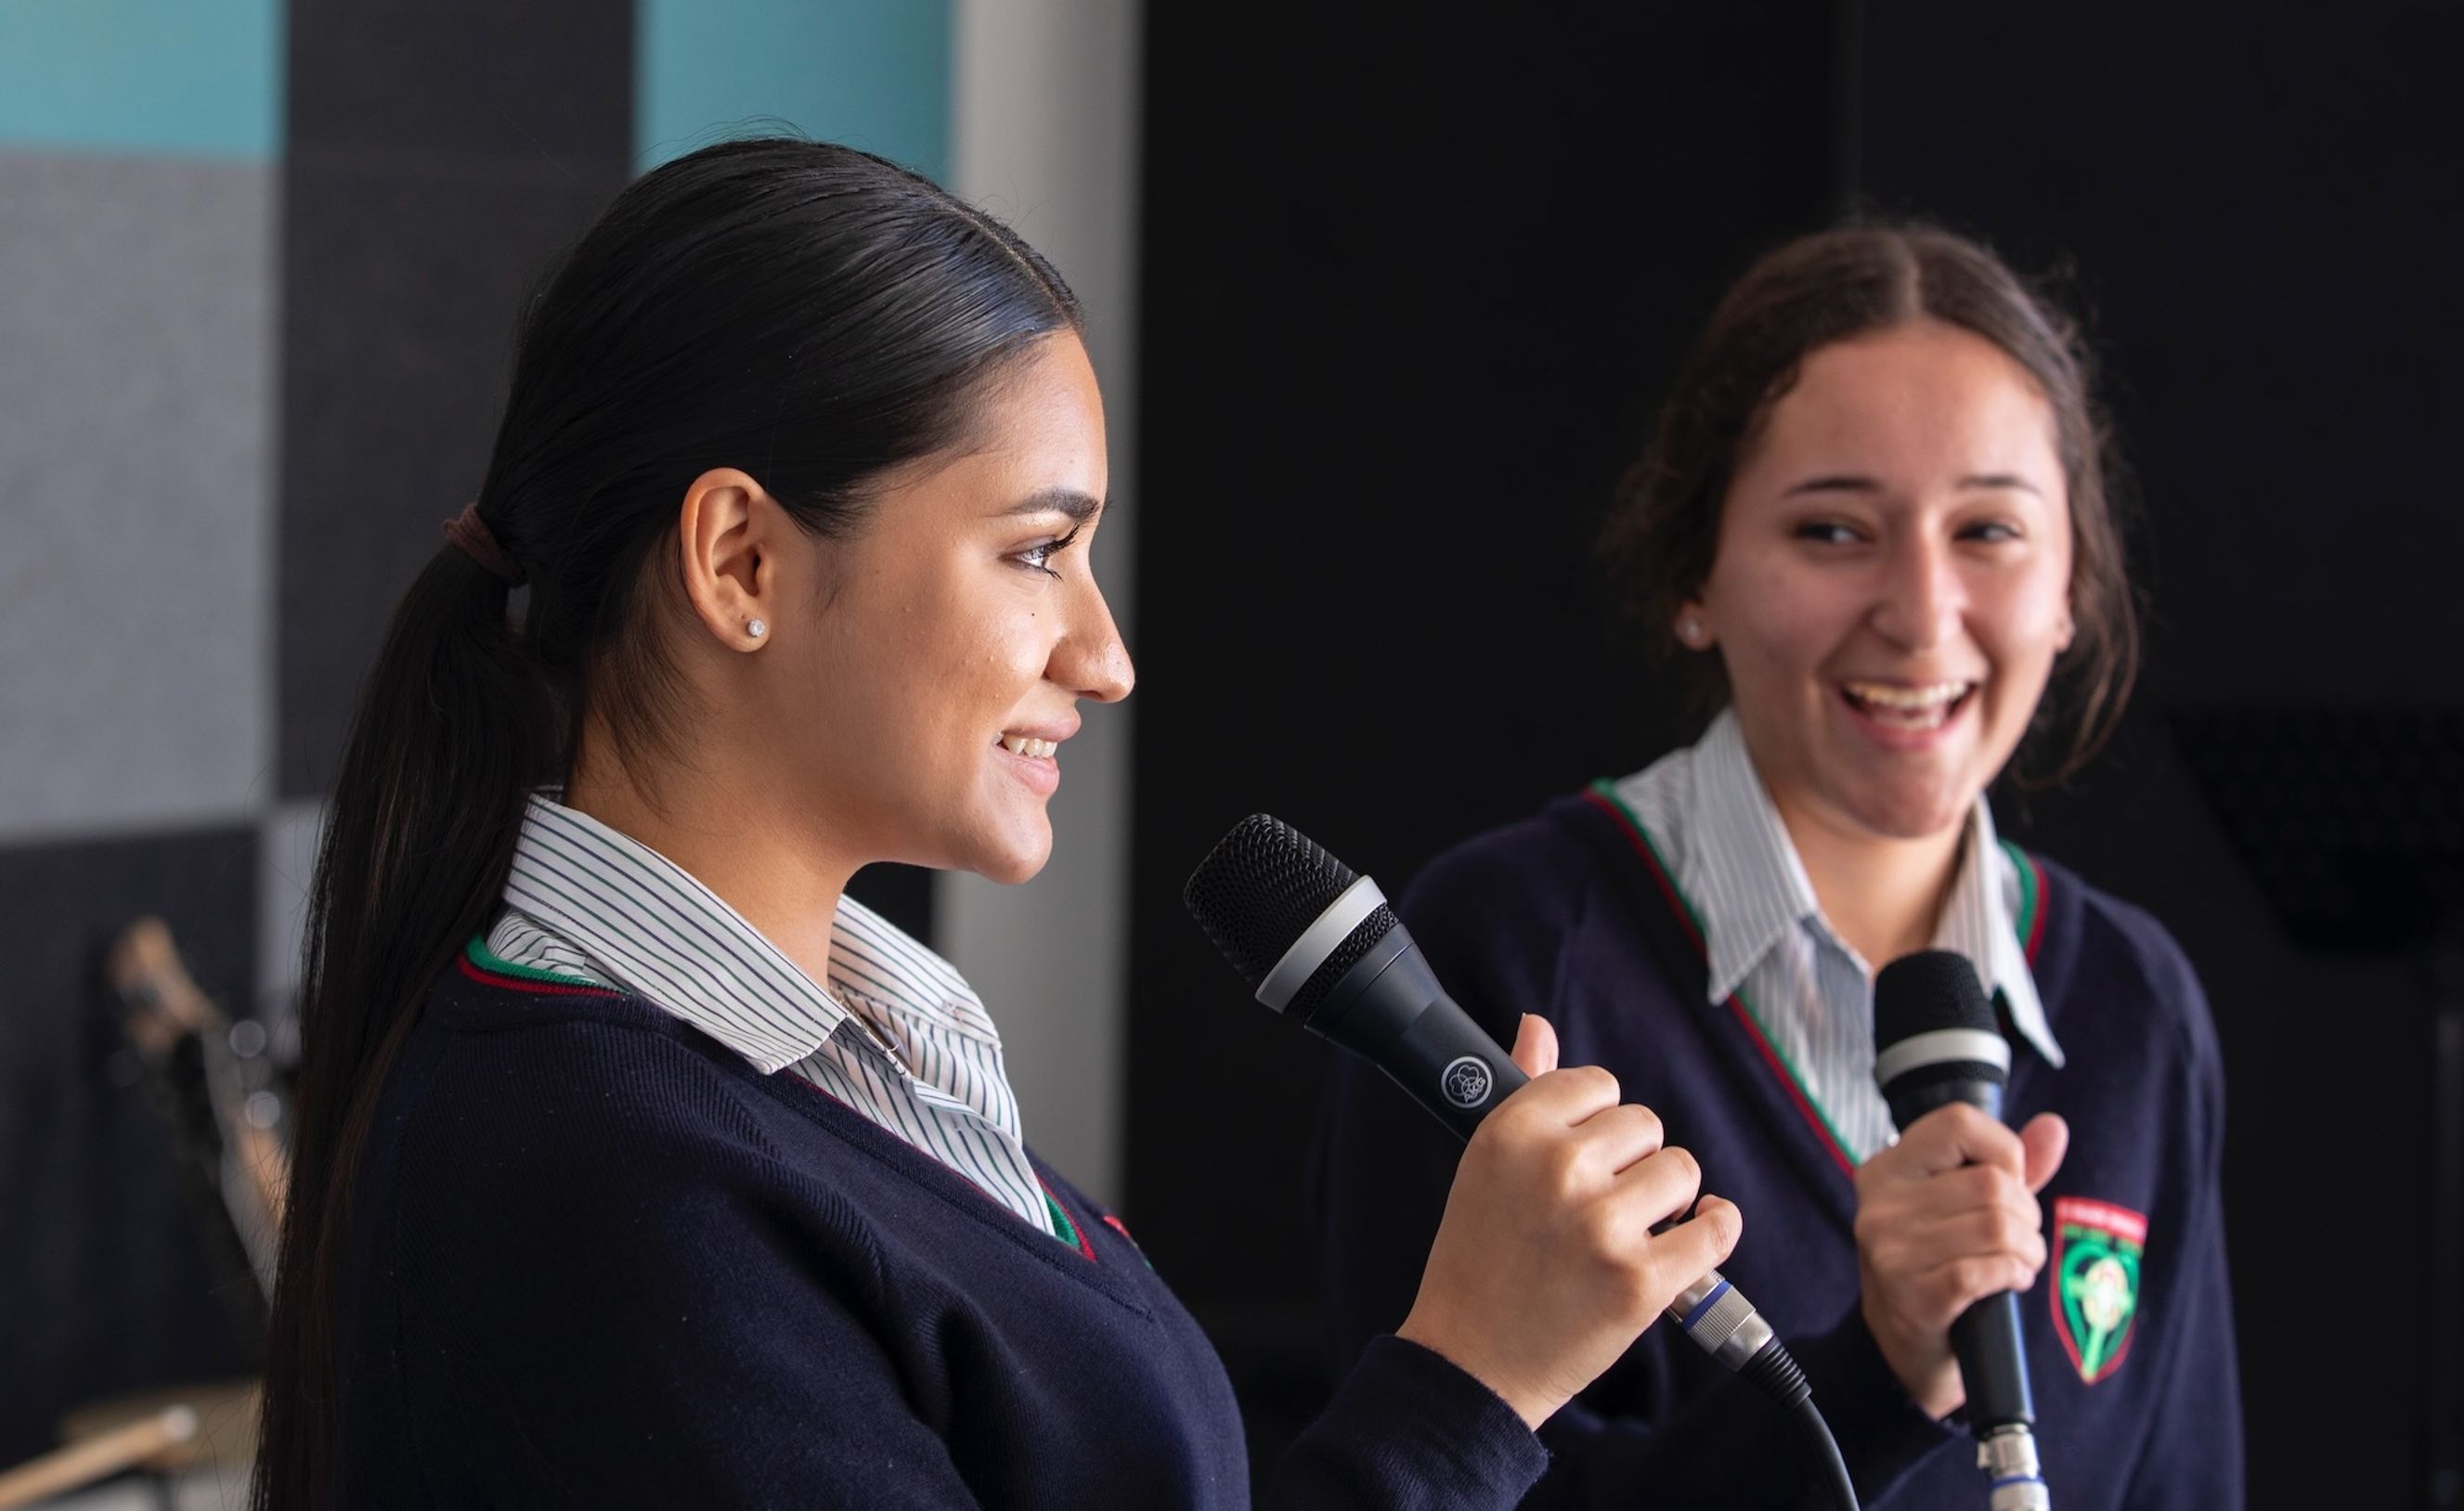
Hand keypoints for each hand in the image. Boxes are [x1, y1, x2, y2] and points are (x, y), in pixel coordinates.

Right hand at [1397, 1015, 1742, 1428]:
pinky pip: (1717, 1228)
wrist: (1471, 1363)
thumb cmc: (1477, 1263)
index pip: (1597, 1083)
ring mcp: (1602, 1226)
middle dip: (1633, 1163)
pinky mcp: (1643, 1281)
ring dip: (1669, 1199)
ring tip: (1632, 1231)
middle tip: (1602, 1204)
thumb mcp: (1484, 1166)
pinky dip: (1714, 1231)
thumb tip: (1537, 1026)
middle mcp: (1557, 1169)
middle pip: (1646, 1124)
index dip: (1599, 1122)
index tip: (1589, 1153)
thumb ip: (1523, 1089)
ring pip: (1682, 1170)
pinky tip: (1692, 1238)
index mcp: (1512, 1132)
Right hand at [1852, 1102, 2068, 1417]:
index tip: (2008, 1183)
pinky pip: (1986, 1270)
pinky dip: (2013, 1275)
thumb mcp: (1964, 1207)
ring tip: (2019, 1261)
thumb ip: (2008, 1166)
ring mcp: (1891, 1253)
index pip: (1958, 1123)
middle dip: (2027, 1214)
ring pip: (1997, 1227)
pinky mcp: (1913, 1298)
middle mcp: (1880, 1206)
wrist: (1903, 1348)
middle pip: (1991, 1183)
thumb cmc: (1938, 1266)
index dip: (2003, 1149)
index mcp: (1887, 1170)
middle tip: (2020, 1238)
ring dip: (2028, 1250)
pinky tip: (2010, 1281)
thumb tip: (2054, 1126)